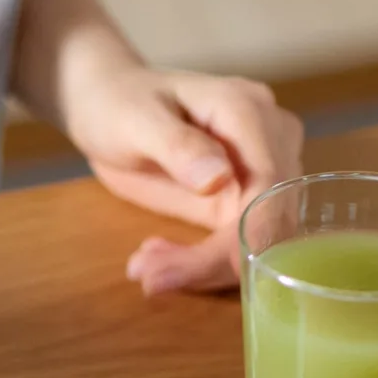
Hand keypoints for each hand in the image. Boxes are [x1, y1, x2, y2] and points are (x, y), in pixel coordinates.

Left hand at [64, 66, 302, 293]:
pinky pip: (237, 240)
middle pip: (268, 216)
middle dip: (215, 258)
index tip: (223, 268)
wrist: (108, 105)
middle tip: (150, 274)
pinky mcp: (244, 196)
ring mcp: (261, 168)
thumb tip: (218, 178)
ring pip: (256, 236)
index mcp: (247, 111)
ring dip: (203, 266)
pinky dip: (200, 260)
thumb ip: (178, 146)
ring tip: (145, 269)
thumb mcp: (137, 121)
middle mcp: (270, 138)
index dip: (249, 231)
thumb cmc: (119, 102)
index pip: (267, 182)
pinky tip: (156, 257)